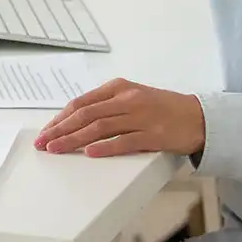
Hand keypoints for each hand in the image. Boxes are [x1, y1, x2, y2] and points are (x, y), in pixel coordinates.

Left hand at [36, 79, 205, 158]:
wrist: (198, 117)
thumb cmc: (162, 109)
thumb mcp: (133, 98)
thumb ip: (107, 105)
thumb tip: (74, 121)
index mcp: (119, 88)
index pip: (82, 103)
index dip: (60, 118)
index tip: (46, 131)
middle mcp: (128, 99)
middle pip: (86, 115)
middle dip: (60, 130)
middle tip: (43, 143)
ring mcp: (141, 117)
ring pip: (99, 128)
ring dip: (74, 140)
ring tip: (56, 150)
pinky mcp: (153, 135)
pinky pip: (124, 141)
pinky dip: (105, 147)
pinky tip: (90, 153)